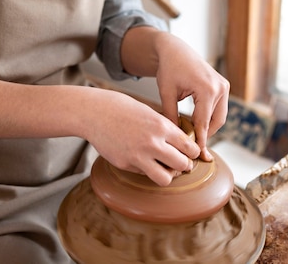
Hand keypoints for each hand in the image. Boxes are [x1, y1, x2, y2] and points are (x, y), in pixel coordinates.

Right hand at [84, 89, 200, 185]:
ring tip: (165, 168)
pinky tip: (142, 160)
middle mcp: (152, 142)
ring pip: (166, 178)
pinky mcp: (126, 164)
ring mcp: (138, 156)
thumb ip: (165, 128)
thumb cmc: (122, 108)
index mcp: (161, 126)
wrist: (95, 112)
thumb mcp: (149, 112)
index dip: (193, 152)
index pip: (189, 147)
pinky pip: (144, 174)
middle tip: (181, 163)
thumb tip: (181, 143)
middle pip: (182, 165)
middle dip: (184, 165)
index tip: (191, 153)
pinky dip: (147, 170)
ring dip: (168, 175)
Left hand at [154, 33, 229, 160]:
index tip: (196, 155)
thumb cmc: (169, 68)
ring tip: (194, 137)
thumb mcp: (166, 92)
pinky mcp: (223, 85)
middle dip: (205, 135)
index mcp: (206, 89)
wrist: (175, 50)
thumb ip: (170, 116)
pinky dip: (210, 117)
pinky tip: (197, 124)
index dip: (199, 140)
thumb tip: (174, 138)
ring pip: (220, 116)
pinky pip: (219, 108)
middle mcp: (219, 87)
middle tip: (193, 149)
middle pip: (216, 122)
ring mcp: (223, 85)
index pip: (203, 122)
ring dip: (209, 127)